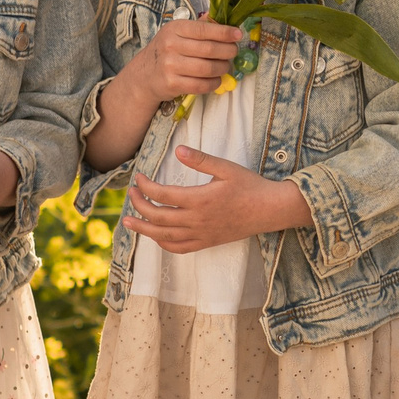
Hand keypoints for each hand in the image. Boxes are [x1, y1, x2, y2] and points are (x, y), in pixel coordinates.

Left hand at [121, 146, 313, 255]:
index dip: (146, 186)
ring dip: (144, 229)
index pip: (162, 195)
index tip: (139, 178)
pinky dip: (164, 244)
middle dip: (140, 205)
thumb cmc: (249, 186)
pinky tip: (156, 237)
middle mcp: (197, 220)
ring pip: (164, 236)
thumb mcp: (226, 167)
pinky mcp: (207, 242)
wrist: (269, 209)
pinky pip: (180, 248)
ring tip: (128, 221)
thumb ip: (200, 160)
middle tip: (132, 194)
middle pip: (158, 217)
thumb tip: (178, 150)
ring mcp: (202, 234)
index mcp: (200, 199)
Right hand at [125, 16, 243, 103]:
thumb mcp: (177, 33)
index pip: (204, 30)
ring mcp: (170, 66)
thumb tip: (224, 18)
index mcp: (174, 29)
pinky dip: (214, 83)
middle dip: (228, 51)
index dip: (224, 32)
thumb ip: (199, 26)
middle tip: (234, 52)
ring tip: (225, 66)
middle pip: (209, 49)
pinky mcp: (172, 84)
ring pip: (208, 68)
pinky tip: (216, 79)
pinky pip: (201, 85)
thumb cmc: (167, 51)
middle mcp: (170, 46)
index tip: (238, 35)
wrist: (144, 74)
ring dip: (223, 68)